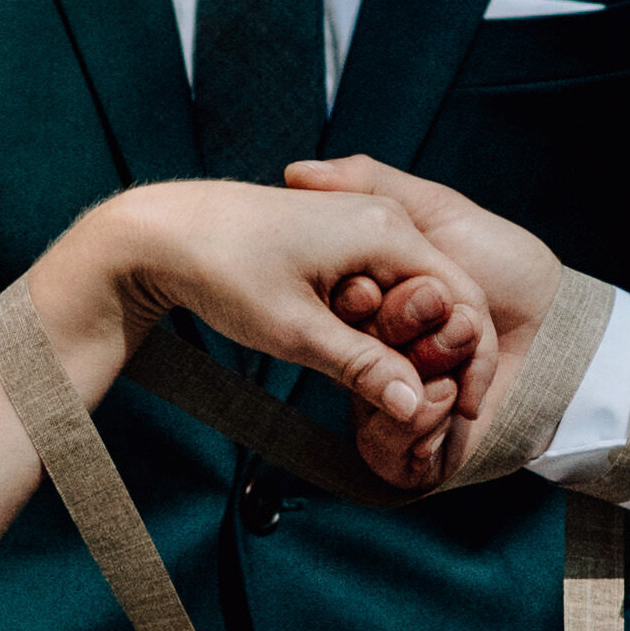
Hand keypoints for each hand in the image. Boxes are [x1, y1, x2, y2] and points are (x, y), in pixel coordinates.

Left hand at [27, 180, 494, 448]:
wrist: (163, 233)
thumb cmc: (224, 273)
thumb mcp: (297, 332)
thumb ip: (363, 367)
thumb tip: (415, 408)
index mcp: (386, 231)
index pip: (459, 300)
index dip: (466, 362)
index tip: (460, 412)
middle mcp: (383, 217)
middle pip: (440, 296)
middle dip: (438, 355)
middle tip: (427, 411)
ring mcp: (360, 222)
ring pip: (409, 293)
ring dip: (406, 344)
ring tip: (389, 390)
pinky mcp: (337, 235)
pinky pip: (380, 284)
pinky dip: (379, 325)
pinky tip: (360, 357)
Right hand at [285, 155, 561, 489]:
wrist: (561, 336)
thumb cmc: (509, 268)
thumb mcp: (438, 211)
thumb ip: (370, 182)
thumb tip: (295, 173)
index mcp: (373, 305)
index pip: (336, 310)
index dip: (357, 302)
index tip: (373, 292)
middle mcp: (377, 354)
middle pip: (351, 354)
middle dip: (402, 334)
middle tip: (449, 323)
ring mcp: (394, 403)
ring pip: (369, 401)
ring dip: (421, 379)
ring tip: (461, 368)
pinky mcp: (412, 450)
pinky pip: (386, 449)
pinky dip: (422, 427)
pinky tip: (455, 407)